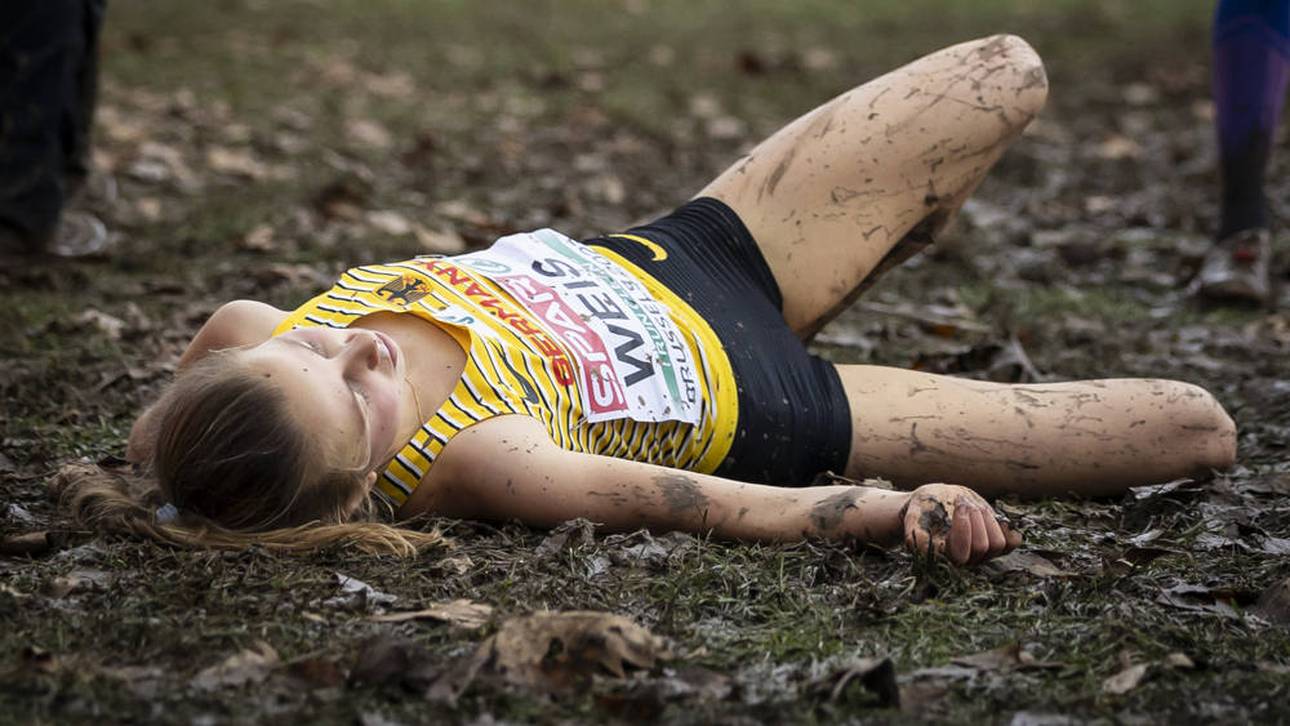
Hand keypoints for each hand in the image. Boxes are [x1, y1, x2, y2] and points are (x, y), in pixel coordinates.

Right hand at [901, 483, 1020, 565]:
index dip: (963, 529)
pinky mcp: (996, 543)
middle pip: (983, 547)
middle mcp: (966, 560)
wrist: (934, 504)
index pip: (962, 555)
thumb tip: (929, 549)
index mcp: (946, 558)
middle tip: (963, 503)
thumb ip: (916, 536)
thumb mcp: (913, 519)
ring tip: (973, 507)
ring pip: (998, 544)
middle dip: (975, 519)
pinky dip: (1008, 529)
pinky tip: (993, 517)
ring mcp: (983, 554)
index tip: (956, 506)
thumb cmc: (922, 511)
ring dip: (987, 520)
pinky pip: (1012, 543)